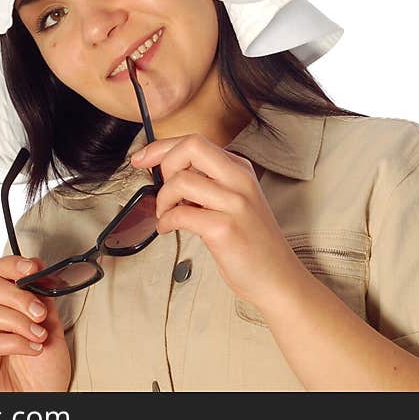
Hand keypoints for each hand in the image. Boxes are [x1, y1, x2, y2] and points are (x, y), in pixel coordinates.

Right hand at [0, 255, 70, 391]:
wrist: (45, 400)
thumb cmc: (46, 369)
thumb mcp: (52, 326)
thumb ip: (44, 300)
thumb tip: (41, 273)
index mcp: (4, 308)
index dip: (11, 264)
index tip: (32, 267)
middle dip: (19, 295)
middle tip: (39, 312)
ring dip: (20, 321)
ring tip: (39, 336)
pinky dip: (16, 342)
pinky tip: (33, 349)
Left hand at [131, 133, 306, 306]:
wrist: (276, 277)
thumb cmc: (252, 242)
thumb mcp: (235, 200)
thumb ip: (208, 183)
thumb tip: (169, 173)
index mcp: (239, 169)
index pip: (195, 142)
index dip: (161, 147)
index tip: (141, 158)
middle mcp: (239, 180)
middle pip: (190, 147)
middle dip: (162, 163)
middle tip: (161, 188)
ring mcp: (234, 203)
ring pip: (181, 181)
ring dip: (162, 199)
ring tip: (165, 215)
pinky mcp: (224, 228)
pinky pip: (181, 214)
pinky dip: (165, 221)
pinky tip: (168, 228)